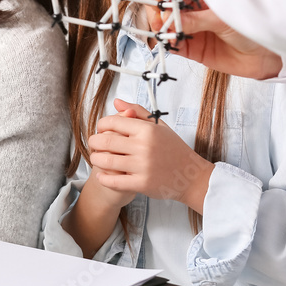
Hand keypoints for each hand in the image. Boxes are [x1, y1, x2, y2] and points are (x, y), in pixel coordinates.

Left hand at [89, 99, 212, 212]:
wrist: (191, 176)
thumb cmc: (174, 149)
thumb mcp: (159, 126)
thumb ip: (137, 112)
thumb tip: (117, 102)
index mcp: (147, 129)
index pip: (112, 122)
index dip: (101, 125)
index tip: (100, 130)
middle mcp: (144, 146)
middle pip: (105, 141)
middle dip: (94, 142)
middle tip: (93, 145)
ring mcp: (143, 165)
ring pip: (106, 161)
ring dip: (96, 159)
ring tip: (96, 158)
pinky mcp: (142, 183)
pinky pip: (115, 181)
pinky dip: (104, 178)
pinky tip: (102, 175)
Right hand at [172, 6, 282, 79]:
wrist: (266, 56)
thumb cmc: (252, 29)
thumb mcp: (222, 20)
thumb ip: (195, 19)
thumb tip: (169, 16)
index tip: (163, 0)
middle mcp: (196, 14)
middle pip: (169, 10)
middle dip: (162, 12)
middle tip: (162, 17)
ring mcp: (194, 32)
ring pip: (169, 27)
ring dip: (162, 28)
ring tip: (163, 30)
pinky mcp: (193, 50)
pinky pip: (175, 46)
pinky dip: (168, 44)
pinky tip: (169, 42)